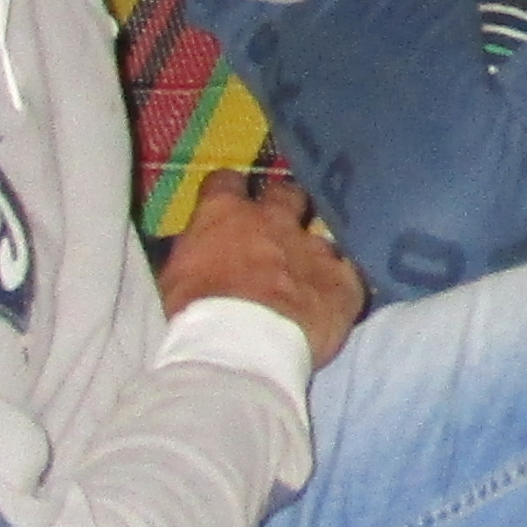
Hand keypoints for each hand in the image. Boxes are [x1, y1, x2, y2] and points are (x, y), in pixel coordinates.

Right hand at [159, 167, 362, 362]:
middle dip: (283, 204)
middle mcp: (275, 220)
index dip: (227, 191)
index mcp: (225, 215)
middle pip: (286, 194)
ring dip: (314, 251)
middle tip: (278, 224)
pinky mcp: (345, 281)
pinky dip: (341, 283)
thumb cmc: (195, 314)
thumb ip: (196, 255)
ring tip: (308, 273)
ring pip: (322, 235)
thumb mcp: (176, 278)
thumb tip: (201, 252)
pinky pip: (351, 273)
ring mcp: (315, 248)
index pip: (225, 182)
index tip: (227, 201)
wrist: (242, 344)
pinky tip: (335, 298)